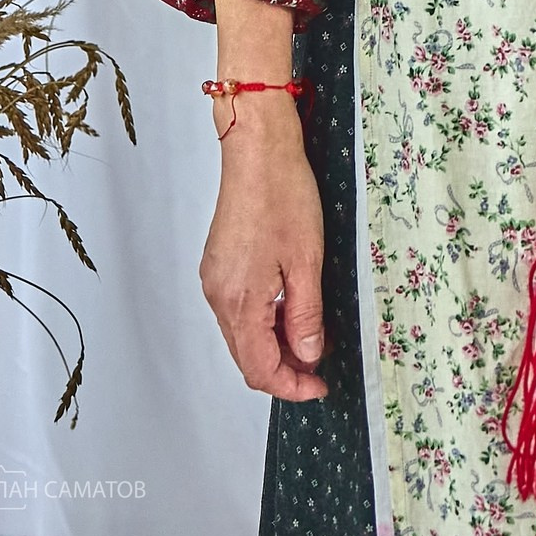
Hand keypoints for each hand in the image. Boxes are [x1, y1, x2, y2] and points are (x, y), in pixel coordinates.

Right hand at [199, 96, 327, 399]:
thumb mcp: (306, 261)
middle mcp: (218, 297)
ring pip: (242, 334)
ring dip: (275, 344)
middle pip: (247, 357)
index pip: (259, 369)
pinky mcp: (219, 264)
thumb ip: (306, 316)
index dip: (291, 386)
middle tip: (320, 367)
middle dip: (284, 368)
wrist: (257, 149)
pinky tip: (290, 308)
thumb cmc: (284, 195)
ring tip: (312, 336)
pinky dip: (264, 320)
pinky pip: (239, 310)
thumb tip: (307, 357)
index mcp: (238, 303)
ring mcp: (215, 280)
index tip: (320, 386)